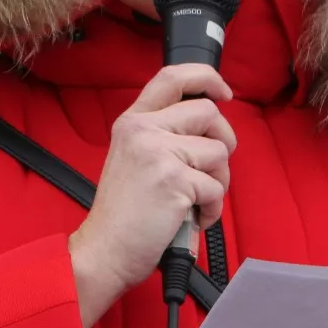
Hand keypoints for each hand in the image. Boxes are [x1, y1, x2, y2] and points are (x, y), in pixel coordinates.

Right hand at [68, 64, 236, 327]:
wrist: (104, 251)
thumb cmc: (122, 214)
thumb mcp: (131, 158)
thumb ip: (161, 135)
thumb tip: (209, 126)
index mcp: (133, 121)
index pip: (172, 76)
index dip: (206, 78)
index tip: (224, 91)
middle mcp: (143, 129)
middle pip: (209, 113)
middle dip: (223, 142)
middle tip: (211, 170)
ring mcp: (159, 152)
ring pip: (219, 151)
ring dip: (218, 182)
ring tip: (195, 201)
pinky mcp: (175, 180)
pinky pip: (217, 188)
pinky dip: (212, 210)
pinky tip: (192, 220)